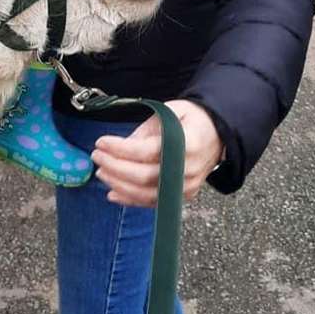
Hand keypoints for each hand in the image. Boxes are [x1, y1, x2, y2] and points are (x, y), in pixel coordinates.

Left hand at [91, 100, 223, 207]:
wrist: (218, 134)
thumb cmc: (191, 119)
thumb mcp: (170, 111)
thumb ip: (146, 129)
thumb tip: (119, 147)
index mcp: (188, 142)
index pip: (147, 151)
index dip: (120, 149)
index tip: (100, 142)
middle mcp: (188, 168)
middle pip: (144, 176)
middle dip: (114, 167)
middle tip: (97, 156)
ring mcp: (187, 186)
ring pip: (146, 194)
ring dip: (118, 185)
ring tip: (101, 172)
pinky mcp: (183, 195)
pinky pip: (153, 202)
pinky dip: (130, 200)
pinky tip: (113, 193)